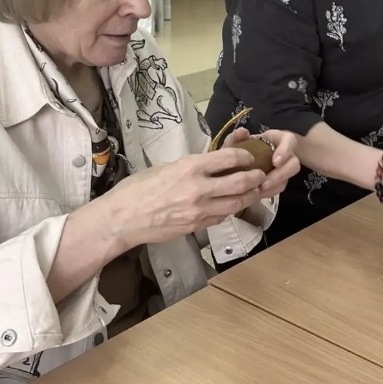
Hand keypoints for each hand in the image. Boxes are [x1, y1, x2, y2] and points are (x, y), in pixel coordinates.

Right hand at [105, 147, 266, 246]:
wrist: (122, 218)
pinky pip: (221, 218)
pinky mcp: (196, 227)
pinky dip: (229, 210)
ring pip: (236, 204)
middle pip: (241, 183)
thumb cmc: (137, 188)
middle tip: (259, 175)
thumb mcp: (166, 167)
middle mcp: (199, 189)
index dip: (245, 156)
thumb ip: (192, 167)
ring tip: (252, 191)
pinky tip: (229, 206)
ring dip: (248, 197)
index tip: (249, 156)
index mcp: (190, 167)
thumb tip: (211, 165)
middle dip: (255, 178)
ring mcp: (199, 211)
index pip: (230, 158)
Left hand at [223, 128, 299, 199]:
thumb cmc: (241, 147)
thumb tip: (243, 132)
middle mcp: (285, 154)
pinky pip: (280, 188)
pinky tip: (258, 194)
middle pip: (294, 163)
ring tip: (260, 190)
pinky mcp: (279, 181)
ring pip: (288, 178)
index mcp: (278, 139)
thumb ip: (237, 136)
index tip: (275, 162)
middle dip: (281, 174)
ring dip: (275, 185)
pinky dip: (270, 192)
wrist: (239, 162)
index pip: (290, 140)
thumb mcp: (237, 141)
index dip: (286, 150)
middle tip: (264, 182)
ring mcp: (283, 169)